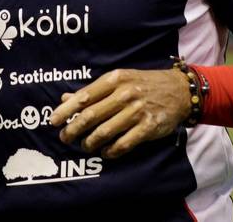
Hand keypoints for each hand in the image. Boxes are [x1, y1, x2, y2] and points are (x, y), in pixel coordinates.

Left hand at [49, 68, 190, 158]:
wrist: (179, 90)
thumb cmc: (142, 83)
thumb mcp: (118, 80)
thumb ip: (92, 90)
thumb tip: (65, 98)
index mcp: (114, 79)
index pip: (84, 97)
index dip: (66, 111)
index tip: (53, 121)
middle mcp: (124, 94)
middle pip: (91, 115)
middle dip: (74, 129)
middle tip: (64, 137)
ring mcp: (137, 111)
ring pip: (105, 132)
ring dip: (90, 142)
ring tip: (84, 146)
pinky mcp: (148, 127)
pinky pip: (124, 144)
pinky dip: (111, 151)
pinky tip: (104, 153)